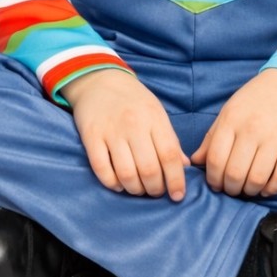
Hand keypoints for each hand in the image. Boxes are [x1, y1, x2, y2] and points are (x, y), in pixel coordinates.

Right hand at [62, 69, 189, 201]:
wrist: (99, 80)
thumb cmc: (133, 100)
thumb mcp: (157, 113)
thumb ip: (170, 140)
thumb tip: (184, 167)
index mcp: (154, 119)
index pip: (170, 156)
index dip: (176, 180)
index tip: (178, 195)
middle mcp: (134, 125)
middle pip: (149, 169)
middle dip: (155, 189)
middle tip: (156, 191)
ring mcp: (111, 132)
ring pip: (126, 174)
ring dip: (135, 190)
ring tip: (139, 189)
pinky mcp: (91, 137)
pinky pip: (102, 170)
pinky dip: (113, 183)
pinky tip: (119, 184)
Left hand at [191, 69, 276, 198]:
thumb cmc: (257, 98)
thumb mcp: (230, 111)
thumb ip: (212, 137)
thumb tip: (195, 161)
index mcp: (232, 120)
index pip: (215, 160)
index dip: (213, 179)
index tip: (216, 184)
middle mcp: (252, 129)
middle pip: (235, 174)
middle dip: (231, 189)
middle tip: (233, 188)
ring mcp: (275, 137)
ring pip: (257, 179)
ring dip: (250, 191)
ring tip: (249, 188)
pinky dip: (272, 189)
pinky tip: (267, 188)